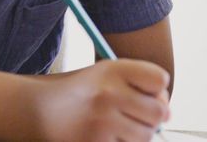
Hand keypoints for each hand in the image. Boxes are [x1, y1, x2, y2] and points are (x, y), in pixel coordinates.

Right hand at [29, 58, 170, 141]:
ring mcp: (103, 121)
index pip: (160, 80)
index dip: (157, 90)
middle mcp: (110, 93)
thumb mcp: (106, 74)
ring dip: (137, 134)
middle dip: (152, 117)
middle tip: (136, 117)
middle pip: (158, 111)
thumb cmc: (81, 93)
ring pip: (146, 135)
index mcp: (114, 70)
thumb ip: (139, 85)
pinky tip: (106, 136)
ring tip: (118, 127)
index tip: (147, 95)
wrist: (38, 111)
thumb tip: (168, 113)